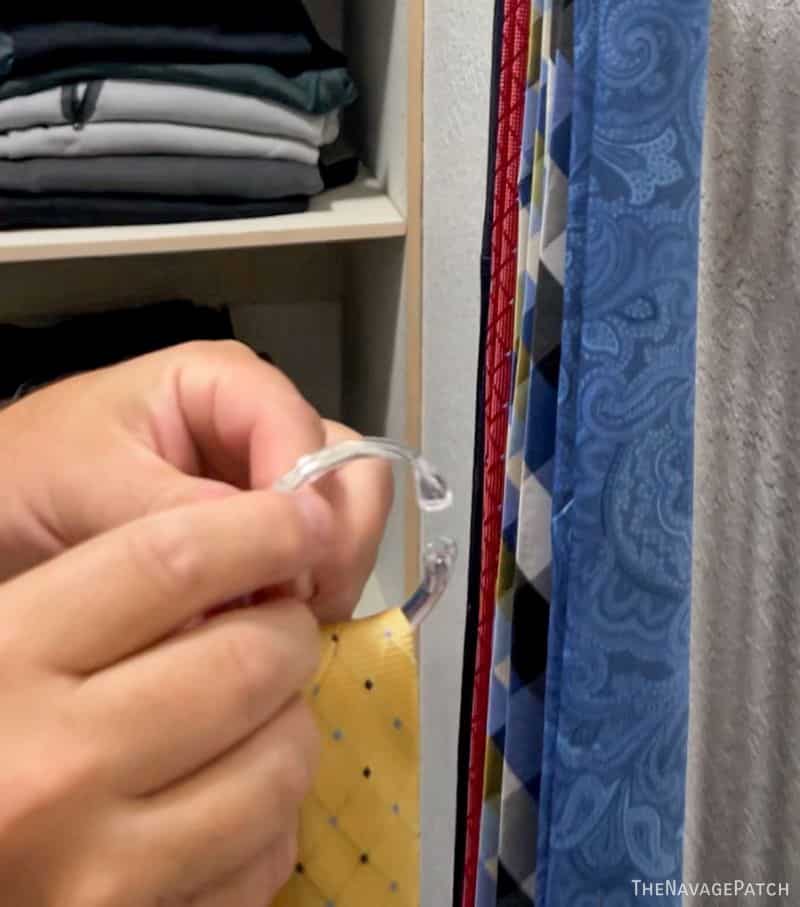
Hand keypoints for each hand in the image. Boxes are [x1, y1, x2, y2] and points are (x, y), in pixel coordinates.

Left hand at [0, 341, 392, 620]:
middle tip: (294, 608)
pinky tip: (263, 627)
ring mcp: (270, 482)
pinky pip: (319, 560)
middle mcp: (262, 427)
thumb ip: (174, 510)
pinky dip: (307, 598)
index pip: (305, 432)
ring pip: (348, 520)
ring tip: (274, 624)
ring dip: (327, 576)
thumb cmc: (31, 474)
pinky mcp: (267, 533)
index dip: (306, 503)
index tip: (281, 576)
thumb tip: (272, 550)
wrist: (3, 512)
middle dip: (335, 544)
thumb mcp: (87, 483)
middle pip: (351, 472)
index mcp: (224, 384)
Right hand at [0, 488, 331, 905]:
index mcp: (3, 660)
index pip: (171, 560)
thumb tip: (225, 551)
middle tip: (279, 624)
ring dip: (293, 721)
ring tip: (262, 709)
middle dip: (289, 628)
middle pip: (245, 661)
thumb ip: (85, 594)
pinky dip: (272, 816)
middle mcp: (52, 768)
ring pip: (277, 764)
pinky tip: (232, 793)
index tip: (299, 519)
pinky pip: (263, 859)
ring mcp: (98, 873)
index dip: (260, 527)